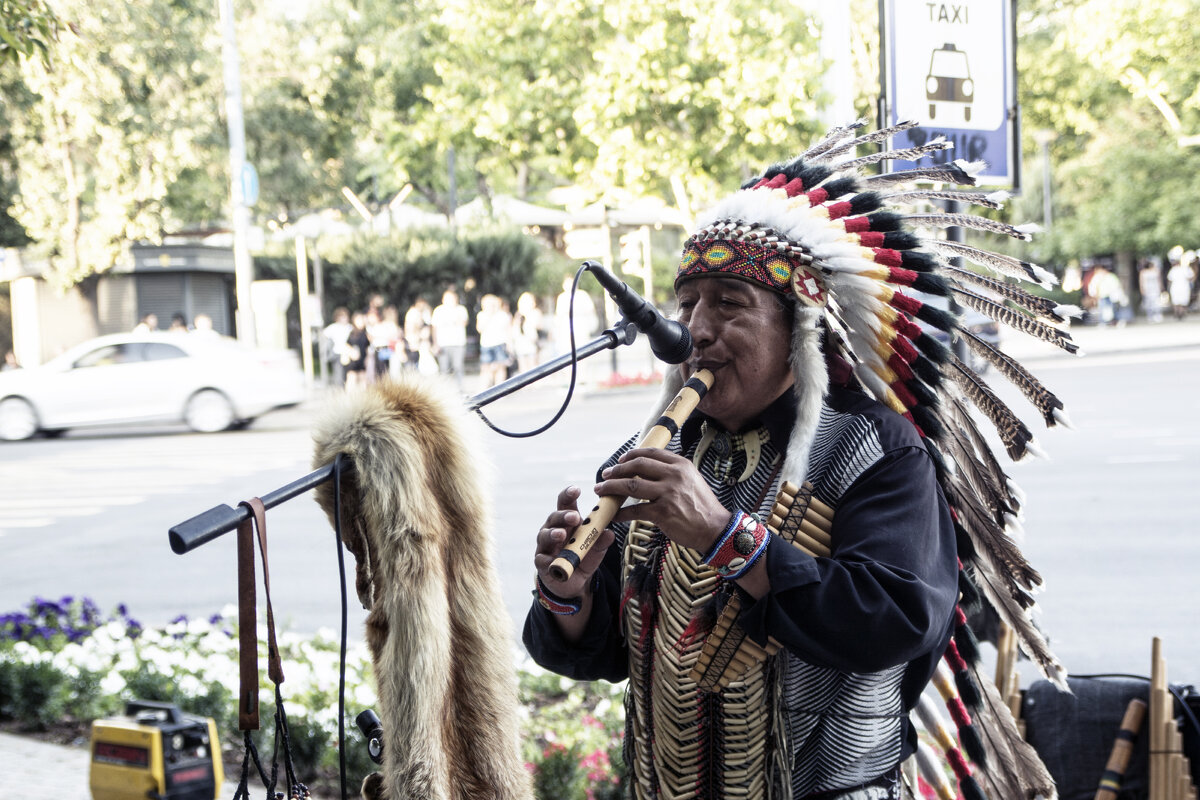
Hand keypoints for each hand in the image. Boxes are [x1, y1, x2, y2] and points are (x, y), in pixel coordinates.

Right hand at [534, 486, 614, 598]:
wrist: (573, 581)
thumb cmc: (583, 557)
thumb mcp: (596, 549)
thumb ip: (601, 541)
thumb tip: (609, 533)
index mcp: (567, 521)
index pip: (565, 504)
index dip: (568, 495)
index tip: (576, 490)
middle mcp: (553, 529)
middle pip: (554, 517)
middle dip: (564, 516)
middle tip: (574, 517)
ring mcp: (545, 545)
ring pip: (545, 535)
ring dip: (553, 534)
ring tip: (561, 534)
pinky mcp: (541, 563)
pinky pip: (541, 559)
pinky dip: (546, 559)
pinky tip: (551, 560)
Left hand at [597, 448, 729, 552]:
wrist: (715, 528)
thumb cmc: (702, 506)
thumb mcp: (691, 480)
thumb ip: (672, 473)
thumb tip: (646, 470)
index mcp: (681, 465)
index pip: (650, 453)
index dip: (631, 455)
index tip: (620, 460)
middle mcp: (674, 476)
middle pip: (637, 466)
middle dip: (617, 469)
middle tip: (606, 475)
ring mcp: (668, 494)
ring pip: (631, 486)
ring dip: (612, 487)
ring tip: (601, 490)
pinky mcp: (662, 513)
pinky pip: (634, 510)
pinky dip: (620, 513)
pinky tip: (613, 515)